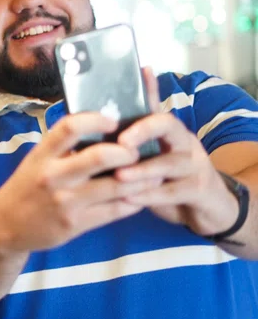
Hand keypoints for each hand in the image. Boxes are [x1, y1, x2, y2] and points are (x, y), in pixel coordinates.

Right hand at [0, 111, 163, 253]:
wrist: (5, 227)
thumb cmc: (26, 187)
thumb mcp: (35, 161)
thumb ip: (63, 147)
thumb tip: (100, 126)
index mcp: (42, 155)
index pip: (70, 127)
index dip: (97, 120)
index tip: (113, 120)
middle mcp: (53, 176)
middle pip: (99, 157)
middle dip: (127, 151)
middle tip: (137, 150)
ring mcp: (65, 202)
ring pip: (115, 186)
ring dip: (141, 178)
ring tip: (154, 171)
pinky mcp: (76, 224)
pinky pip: (115, 211)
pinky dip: (133, 202)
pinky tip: (140, 195)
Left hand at [115, 68, 238, 236]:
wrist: (208, 209)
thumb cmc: (172, 177)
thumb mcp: (156, 155)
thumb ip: (136, 135)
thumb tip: (111, 113)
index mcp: (170, 131)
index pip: (155, 110)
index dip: (137, 109)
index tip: (113, 117)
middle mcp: (184, 142)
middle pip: (169, 126)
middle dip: (144, 130)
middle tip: (121, 142)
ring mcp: (195, 166)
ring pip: (170, 163)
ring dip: (143, 169)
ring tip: (119, 175)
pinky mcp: (200, 191)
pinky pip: (174, 191)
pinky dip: (150, 195)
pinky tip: (128, 198)